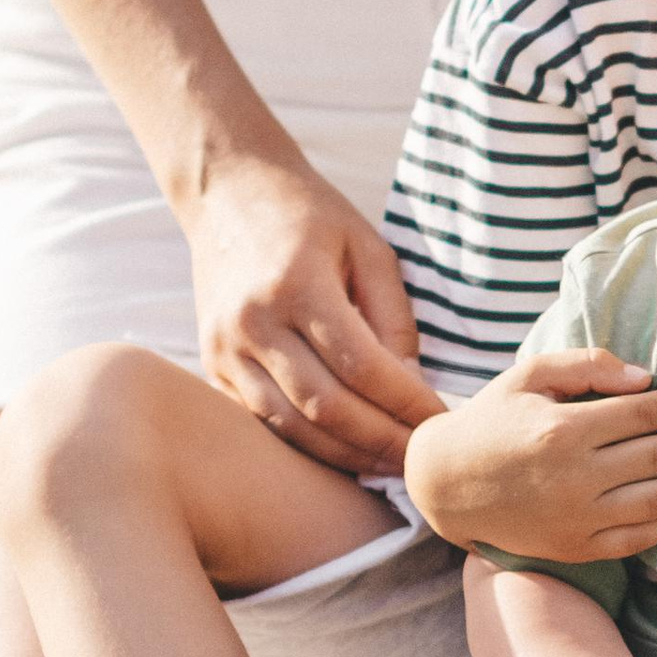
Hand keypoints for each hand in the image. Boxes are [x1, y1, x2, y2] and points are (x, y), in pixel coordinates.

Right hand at [188, 153, 438, 474]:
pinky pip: (264, 420)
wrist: (228, 192)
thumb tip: (412, 387)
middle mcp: (252, 323)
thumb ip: (392, 318)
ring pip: (291, 426)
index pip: (361, 365)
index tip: (444, 421)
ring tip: (391, 464)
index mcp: (296, 285)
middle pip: (325, 407)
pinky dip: (309, 443)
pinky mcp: (212, 365)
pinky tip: (347, 451)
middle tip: (424, 459)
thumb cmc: (309, 215)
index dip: (406, 402)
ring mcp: (224, 349)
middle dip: (381, 441)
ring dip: (346, 455)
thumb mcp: (367, 247)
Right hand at [407, 351, 656, 562]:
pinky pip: (633, 538)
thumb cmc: (492, 419)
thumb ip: (587, 366)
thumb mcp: (529, 375)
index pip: (645, 414)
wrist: (445, 484)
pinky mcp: (575, 546)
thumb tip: (646, 377)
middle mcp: (575, 475)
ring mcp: (577, 516)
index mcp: (565, 428)